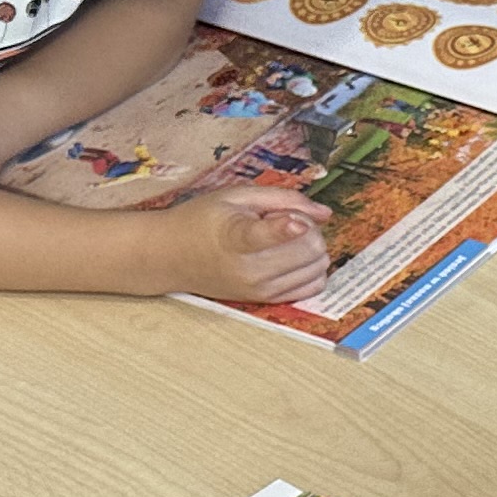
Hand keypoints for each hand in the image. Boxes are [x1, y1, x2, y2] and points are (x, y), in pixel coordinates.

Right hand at [172, 186, 331, 304]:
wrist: (172, 256)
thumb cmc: (202, 221)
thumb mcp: (236, 196)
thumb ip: (282, 198)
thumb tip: (324, 213)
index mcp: (235, 238)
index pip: (266, 236)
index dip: (288, 226)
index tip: (297, 222)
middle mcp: (249, 270)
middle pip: (310, 247)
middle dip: (308, 227)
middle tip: (283, 219)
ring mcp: (260, 289)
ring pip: (318, 266)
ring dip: (311, 247)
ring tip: (283, 239)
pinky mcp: (268, 300)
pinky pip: (314, 286)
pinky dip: (312, 267)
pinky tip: (291, 255)